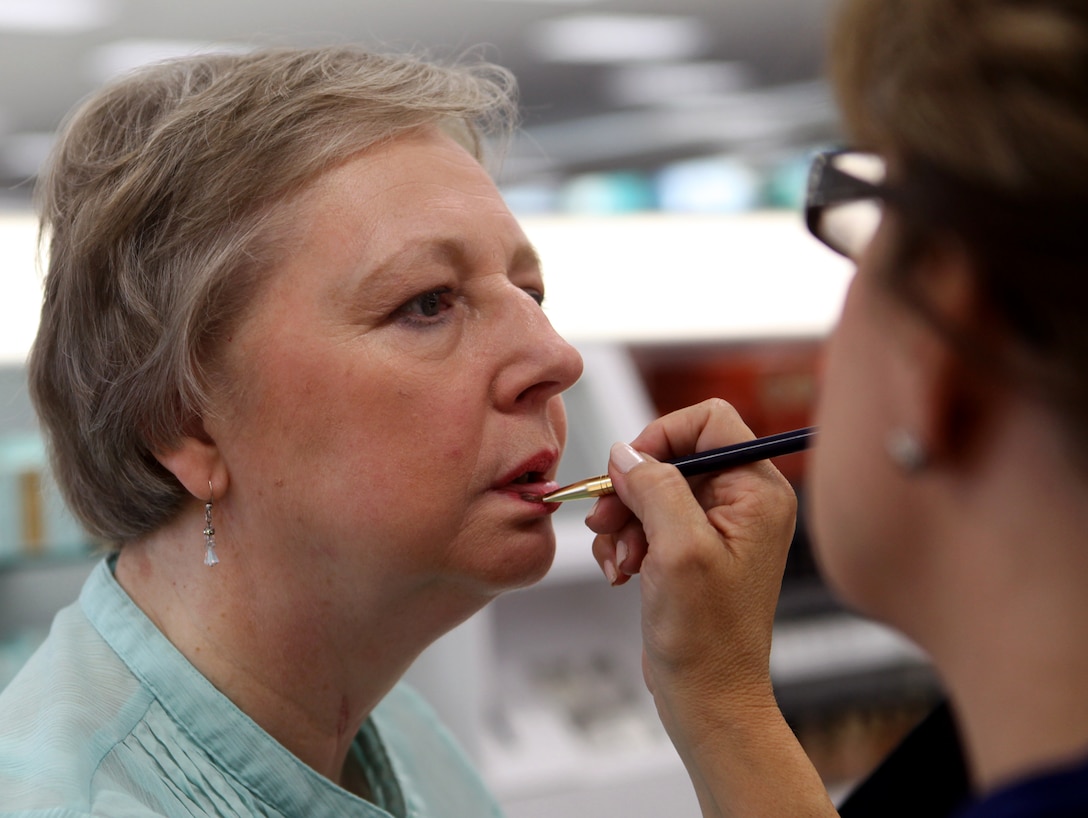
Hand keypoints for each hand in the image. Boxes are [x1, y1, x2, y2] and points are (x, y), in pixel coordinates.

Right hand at [587, 398, 795, 703]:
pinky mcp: (691, 550)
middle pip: (673, 455)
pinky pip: (647, 520)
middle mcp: (743, 502)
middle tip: (608, 521)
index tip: (631, 471)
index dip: (663, 436)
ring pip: (652, 489)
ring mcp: (716, 527)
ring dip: (624, 520)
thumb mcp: (678, 551)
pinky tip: (621, 573)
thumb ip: (654, 488)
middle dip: (633, 489)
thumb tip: (625, 452)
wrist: (707, 699)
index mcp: (758, 492)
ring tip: (621, 559)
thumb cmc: (707, 637)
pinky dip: (625, 541)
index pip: (710, 421)